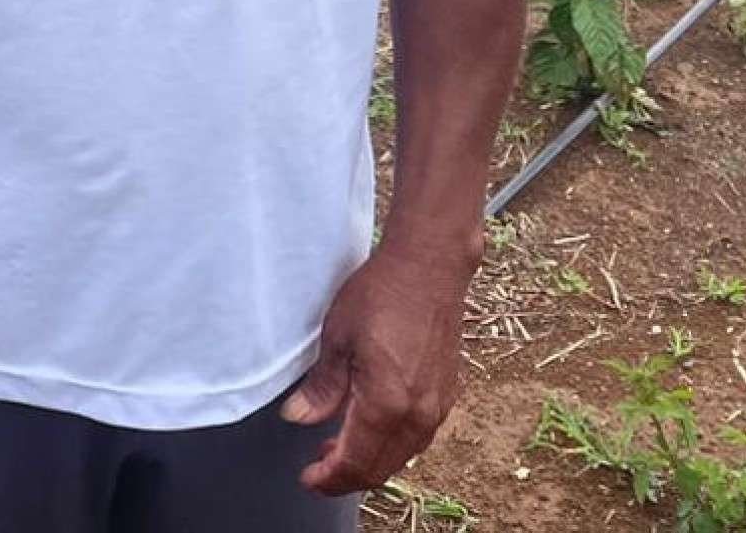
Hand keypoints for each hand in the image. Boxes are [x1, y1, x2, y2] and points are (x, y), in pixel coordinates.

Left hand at [281, 240, 475, 494]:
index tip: (308, 478)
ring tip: (338, 445)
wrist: (430, 267)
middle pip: (380, 467)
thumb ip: (322, 387)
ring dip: (370, 460)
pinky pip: (418, 437)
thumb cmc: (380, 294)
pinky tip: (372, 426)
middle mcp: (418, 414)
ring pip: (401, 455)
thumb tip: (299, 418)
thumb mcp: (338, 337)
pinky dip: (392, 444)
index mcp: (387, 404)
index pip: (355, 462)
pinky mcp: (446, 394)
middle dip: (347, 475)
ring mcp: (437, 406)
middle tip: (318, 468)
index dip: (329, 478)